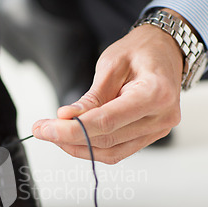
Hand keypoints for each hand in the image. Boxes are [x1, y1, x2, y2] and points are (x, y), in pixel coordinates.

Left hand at [32, 13, 183, 163]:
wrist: (165, 52)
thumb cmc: (140, 52)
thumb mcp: (111, 65)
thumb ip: (91, 97)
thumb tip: (66, 118)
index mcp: (156, 93)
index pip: (107, 121)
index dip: (72, 130)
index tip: (45, 129)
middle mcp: (162, 117)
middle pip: (107, 140)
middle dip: (69, 138)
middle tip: (42, 130)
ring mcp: (158, 130)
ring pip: (111, 152)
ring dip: (78, 147)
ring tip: (55, 134)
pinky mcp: (150, 136)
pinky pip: (118, 151)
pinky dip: (93, 148)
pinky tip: (73, 138)